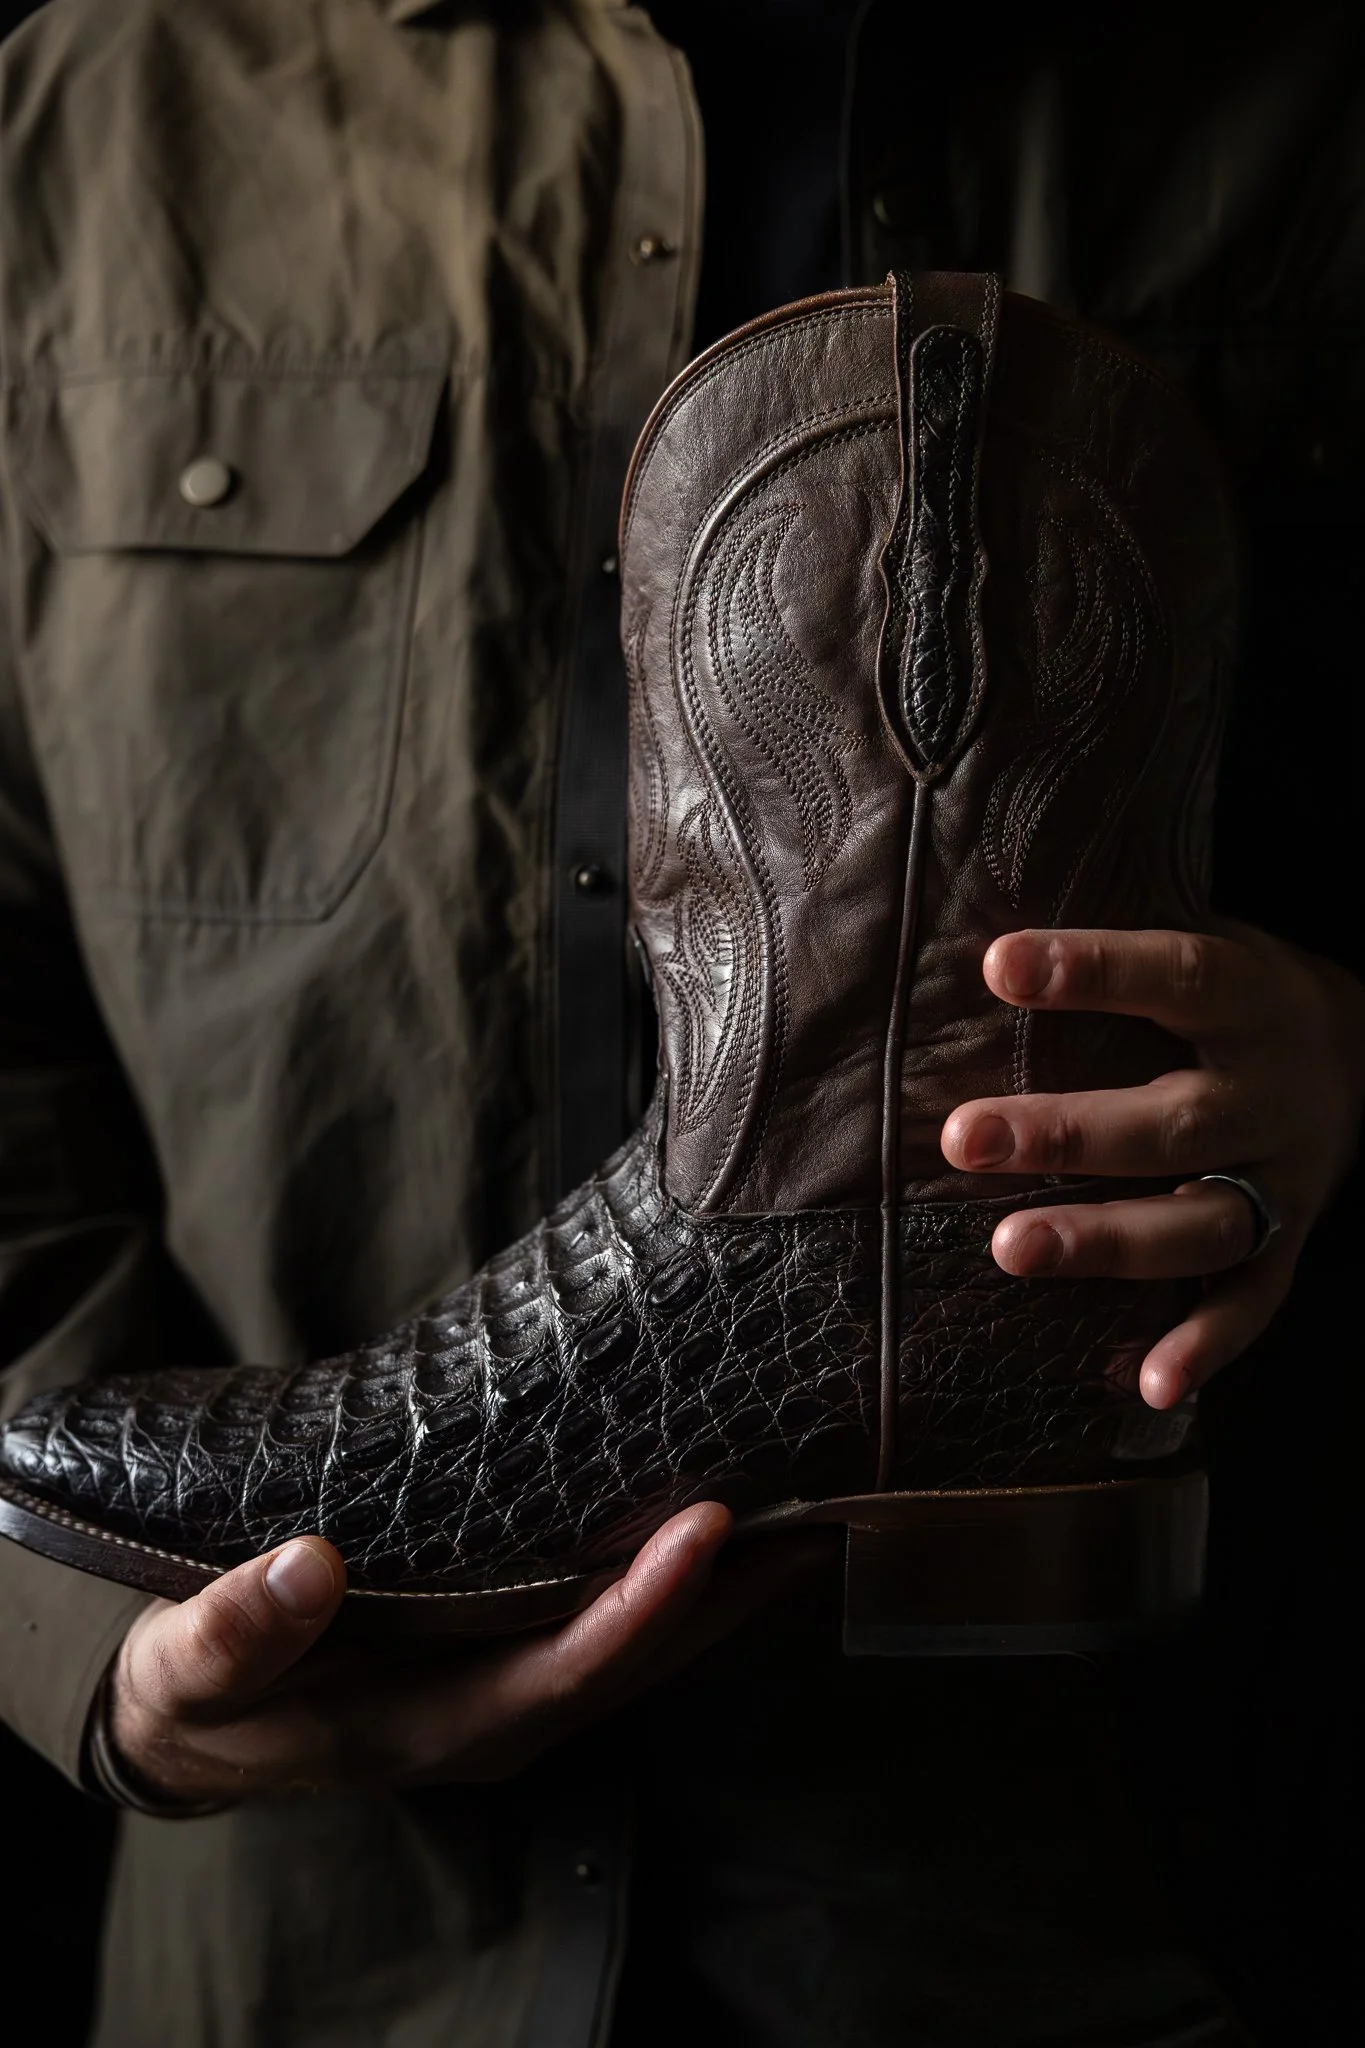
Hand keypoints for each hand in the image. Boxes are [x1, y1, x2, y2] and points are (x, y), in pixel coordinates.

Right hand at [106, 1503, 790, 1806]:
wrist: (198, 1719)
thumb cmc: (196, 1691)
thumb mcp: (188, 1670)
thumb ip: (237, 1631)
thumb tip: (308, 1566)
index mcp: (432, 1728)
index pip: (564, 1671)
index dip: (642, 1608)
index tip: (707, 1530)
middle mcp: (498, 1718)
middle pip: (643, 1660)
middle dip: (734, 1594)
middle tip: (824, 1508)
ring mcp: (512, 1688)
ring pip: (648, 1642)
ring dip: (730, 1584)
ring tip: (810, 1499)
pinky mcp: (511, 1650)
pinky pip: (616, 1614)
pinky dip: (679, 1571)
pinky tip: (723, 1512)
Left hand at [941, 926, 1364, 1409]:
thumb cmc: (1230, 995)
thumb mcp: (1203, 942)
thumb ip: (1110, 950)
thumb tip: (969, 928)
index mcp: (1249, 999)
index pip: (1174, 974)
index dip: (1092, 970)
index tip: (997, 965)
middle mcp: (1270, 1094)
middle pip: (1173, 1122)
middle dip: (1065, 1133)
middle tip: (962, 1138)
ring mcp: (1285, 1179)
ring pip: (1200, 1222)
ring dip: (1107, 1241)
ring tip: (1010, 1248)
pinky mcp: (1289, 1244)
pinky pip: (1249, 1303)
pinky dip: (1201, 1347)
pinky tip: (1141, 1384)